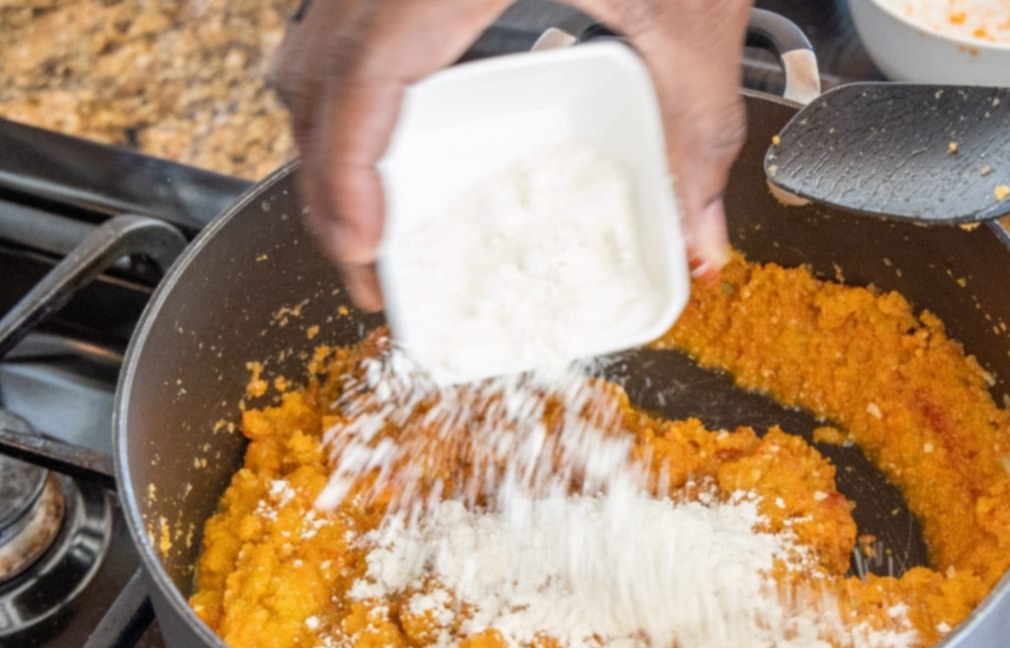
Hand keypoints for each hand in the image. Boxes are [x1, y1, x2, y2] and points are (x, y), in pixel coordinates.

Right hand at [274, 0, 752, 309]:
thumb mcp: (693, 13)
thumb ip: (695, 131)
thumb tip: (699, 239)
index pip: (360, 78)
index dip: (343, 177)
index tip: (362, 252)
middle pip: (313, 73)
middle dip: (327, 183)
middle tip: (369, 261)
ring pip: (309, 43)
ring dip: (325, 135)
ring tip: (369, 208)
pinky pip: (339, 18)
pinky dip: (346, 86)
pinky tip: (388, 124)